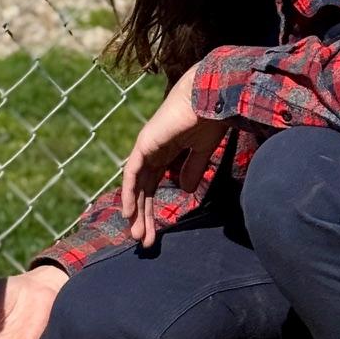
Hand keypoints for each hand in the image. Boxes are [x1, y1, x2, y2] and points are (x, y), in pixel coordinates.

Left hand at [120, 64, 229, 248]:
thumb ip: (192, 169)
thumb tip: (185, 190)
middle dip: (144, 217)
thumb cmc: (210, 117)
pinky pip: (133, 173)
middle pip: (144, 191)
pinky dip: (130, 193)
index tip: (155, 233)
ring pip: (137, 186)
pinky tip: (129, 213)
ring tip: (137, 235)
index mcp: (166, 152)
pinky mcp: (144, 144)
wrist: (210, 96)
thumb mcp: (202, 151)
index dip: (153, 210)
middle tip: (144, 242)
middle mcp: (153, 151)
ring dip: (136, 211)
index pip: (154, 186)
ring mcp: (147, 147)